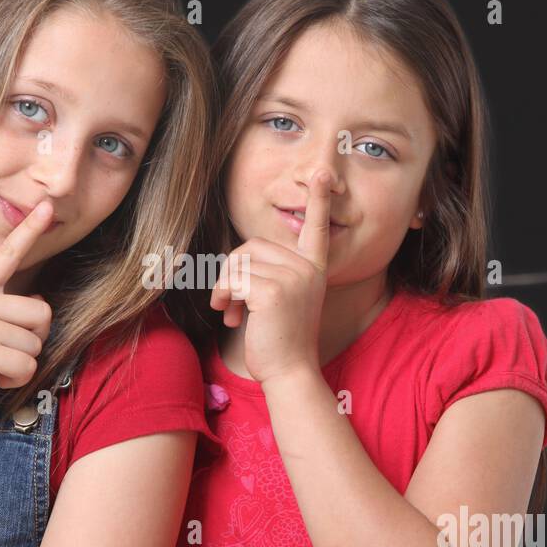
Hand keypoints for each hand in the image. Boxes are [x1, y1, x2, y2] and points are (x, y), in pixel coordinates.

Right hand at [0, 200, 57, 414]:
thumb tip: (38, 301)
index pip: (8, 254)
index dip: (29, 230)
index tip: (48, 206)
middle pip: (42, 312)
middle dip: (35, 336)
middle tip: (10, 348)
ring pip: (36, 344)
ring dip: (21, 362)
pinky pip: (27, 367)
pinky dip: (16, 378)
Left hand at [210, 168, 331, 385]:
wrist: (288, 372)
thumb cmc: (279, 339)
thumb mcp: (280, 299)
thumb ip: (268, 274)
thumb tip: (234, 263)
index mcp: (313, 267)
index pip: (317, 227)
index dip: (319, 200)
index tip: (323, 173)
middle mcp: (308, 268)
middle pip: (252, 246)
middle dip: (232, 271)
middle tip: (226, 300)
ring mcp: (294, 278)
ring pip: (239, 263)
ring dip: (223, 286)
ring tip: (226, 309)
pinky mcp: (274, 291)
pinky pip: (235, 279)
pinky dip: (223, 295)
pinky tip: (227, 315)